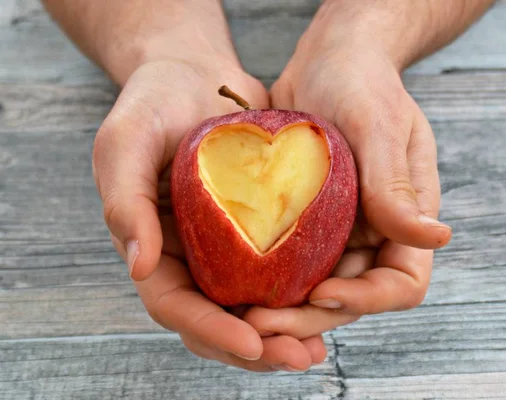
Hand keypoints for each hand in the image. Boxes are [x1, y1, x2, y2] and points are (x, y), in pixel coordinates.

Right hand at [93, 58, 326, 371]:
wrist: (196, 75)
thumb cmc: (154, 103)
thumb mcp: (127, 141)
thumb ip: (125, 201)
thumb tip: (138, 266)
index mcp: (152, 246)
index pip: (173, 304)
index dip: (210, 330)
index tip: (253, 343)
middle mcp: (189, 256)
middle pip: (215, 319)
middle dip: (253, 348)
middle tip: (297, 359)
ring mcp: (223, 247)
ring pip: (248, 307)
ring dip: (279, 335)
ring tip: (316, 351)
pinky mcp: (257, 230)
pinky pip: (275, 273)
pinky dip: (297, 297)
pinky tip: (328, 306)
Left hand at [242, 2, 452, 339]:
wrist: (329, 60)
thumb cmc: (362, 81)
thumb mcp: (380, 126)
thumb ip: (396, 184)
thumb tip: (436, 238)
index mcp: (405, 217)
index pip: (401, 283)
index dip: (367, 300)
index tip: (324, 293)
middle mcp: (374, 232)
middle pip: (351, 297)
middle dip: (310, 317)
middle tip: (260, 324)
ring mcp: (339, 229)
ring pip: (315, 287)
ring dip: (282, 308)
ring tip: (239, 314)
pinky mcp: (305, 221)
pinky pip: (287, 261)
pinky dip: (264, 278)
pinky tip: (233, 284)